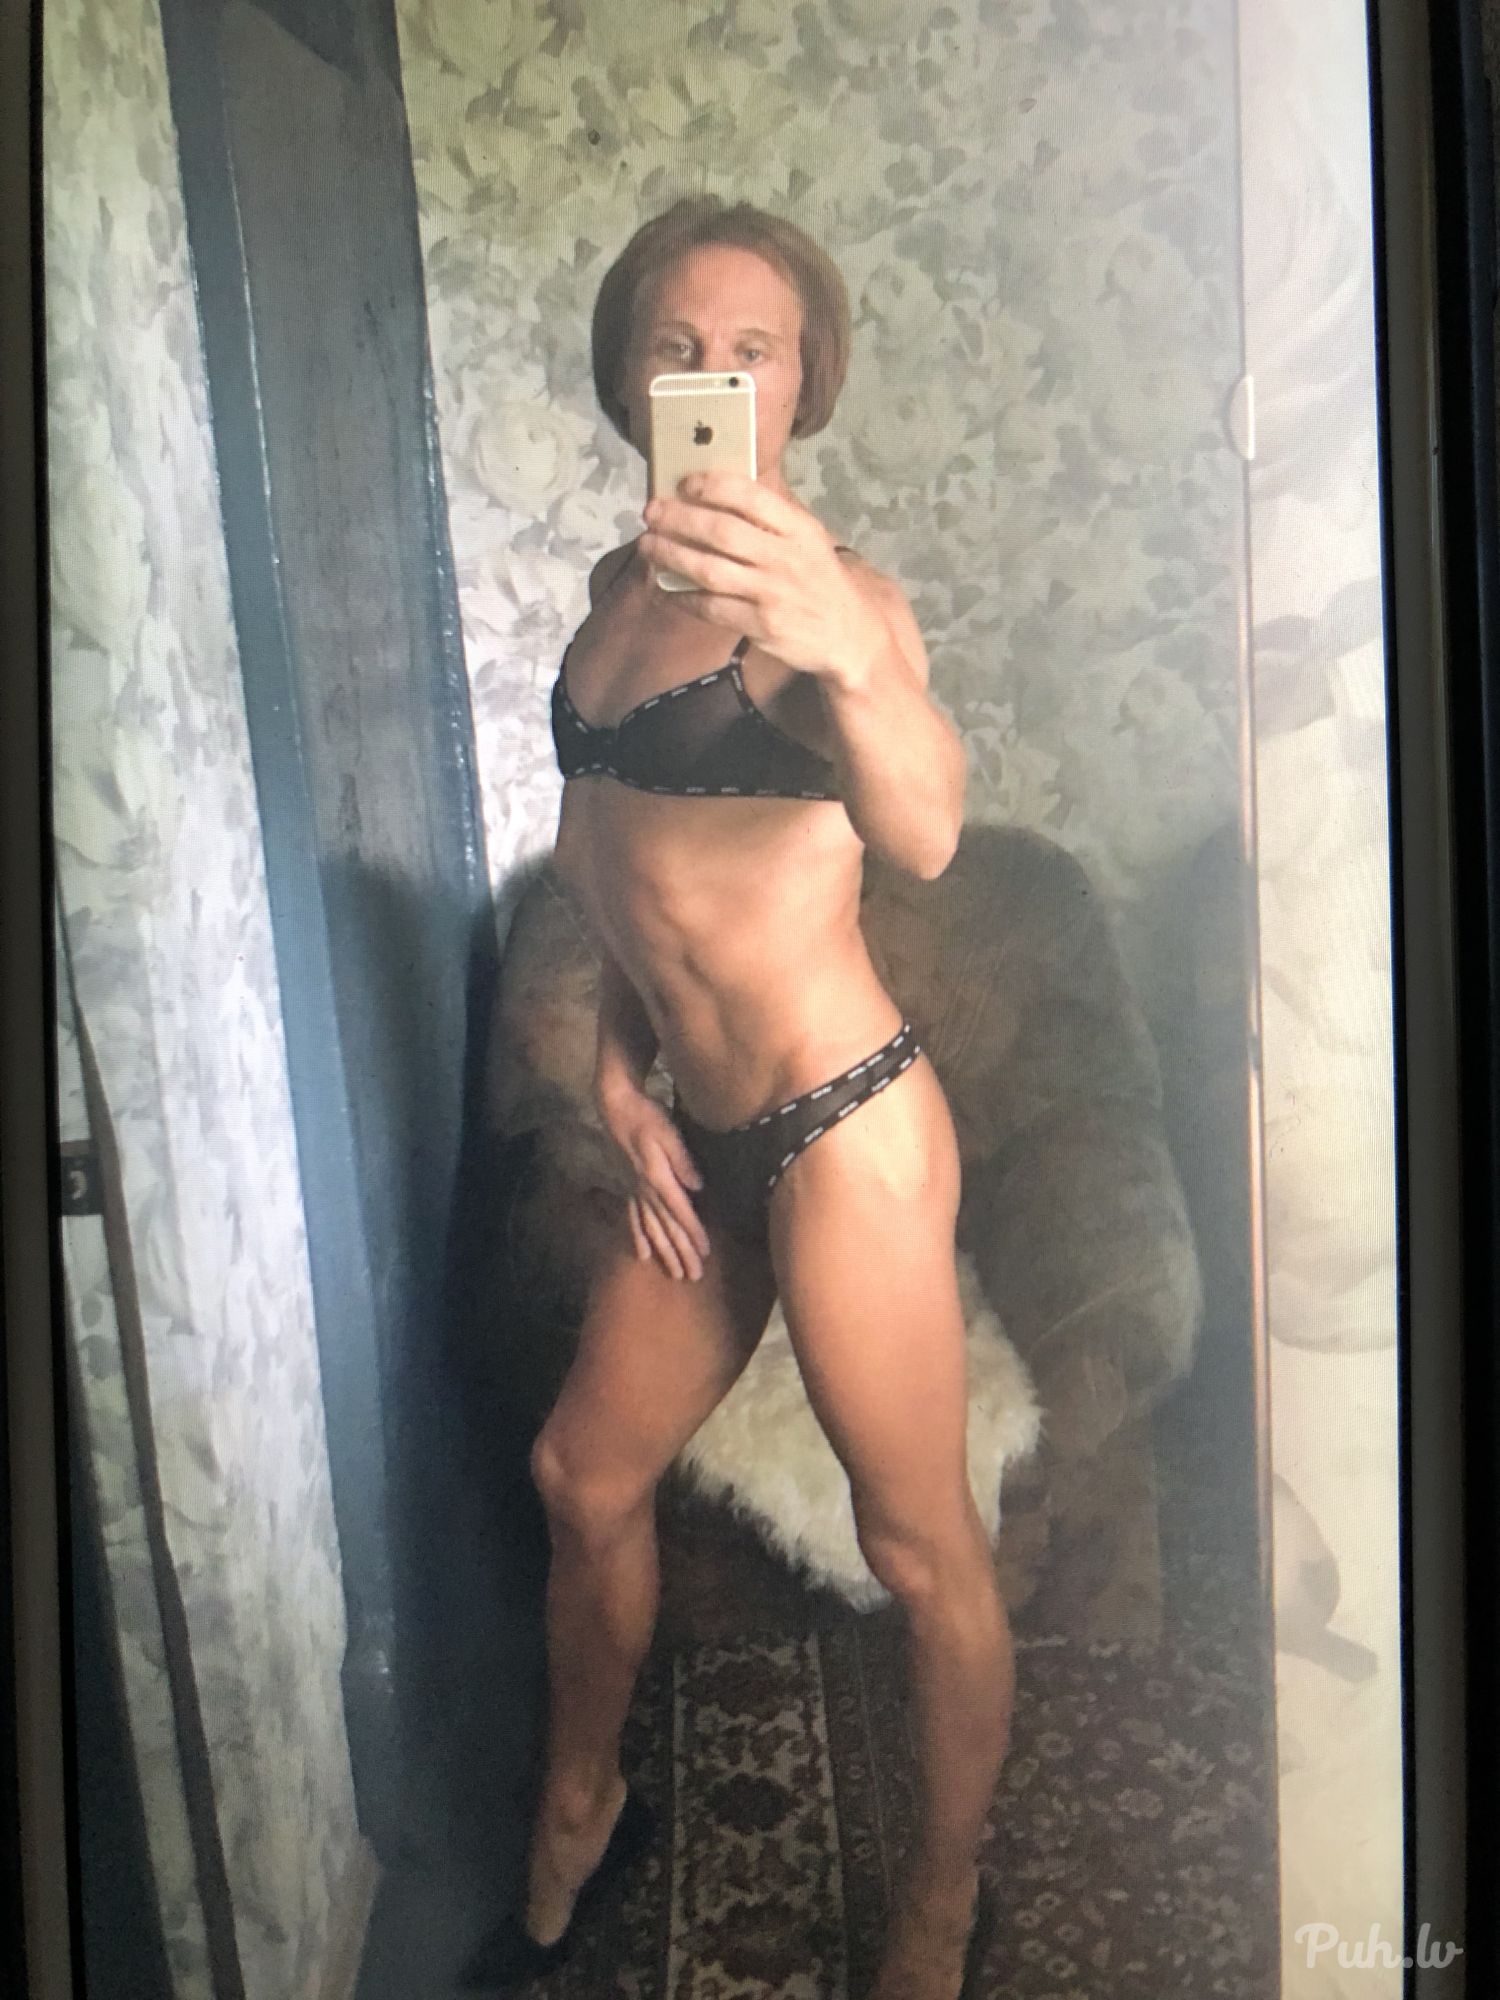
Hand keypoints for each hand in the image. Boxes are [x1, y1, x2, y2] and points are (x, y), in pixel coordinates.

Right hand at [596, 1079, 711, 1280]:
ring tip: (675, 1273)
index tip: (704, 1253)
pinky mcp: (629, 1187)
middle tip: (693, 1276)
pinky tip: (643, 1255)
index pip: (680, 1212)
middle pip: (666, 1228)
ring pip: (651, 1229)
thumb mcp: (669, 1133)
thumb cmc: (647, 1116)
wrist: (616, 1107)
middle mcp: (645, 1190)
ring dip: (664, 1253)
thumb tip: (698, 1187)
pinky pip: (633, 1219)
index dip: (693, 1233)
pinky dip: (638, 1238)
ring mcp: (635, 1191)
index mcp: (658, 1178)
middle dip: (680, 1253)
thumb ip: (683, 1161)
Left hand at [638, 470, 886, 685]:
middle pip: (720, 532)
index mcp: (797, 528)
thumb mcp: (809, 539)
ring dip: (671, 555)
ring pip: (709, 570)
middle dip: (679, 519)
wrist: (849, 633)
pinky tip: (666, 588)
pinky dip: (684, 597)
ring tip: (647, 545)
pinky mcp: (760, 626)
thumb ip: (772, 519)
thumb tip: (719, 493)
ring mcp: (770, 594)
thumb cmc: (821, 579)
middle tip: (651, 512)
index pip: (749, 497)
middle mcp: (784, 558)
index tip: (685, 482)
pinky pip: (711, 607)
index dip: (711, 486)